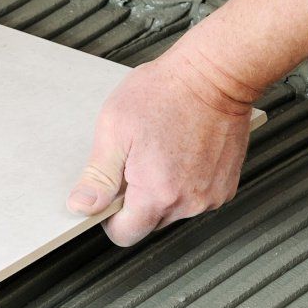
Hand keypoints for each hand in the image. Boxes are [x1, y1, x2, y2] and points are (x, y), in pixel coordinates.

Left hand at [67, 45, 255, 246]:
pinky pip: (195, 197)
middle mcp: (188, 202)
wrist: (216, 73)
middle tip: (138, 160)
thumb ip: (98, 176)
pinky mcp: (226, 185)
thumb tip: (82, 206)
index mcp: (157, 194)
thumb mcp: (116, 129)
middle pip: (150, 223)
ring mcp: (211, 196)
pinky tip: (182, 152)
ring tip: (162, 151)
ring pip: (173, 211)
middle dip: (137, 201)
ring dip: (163, 191)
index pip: (125, 234)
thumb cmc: (167, 93)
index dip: (111, 217)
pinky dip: (185, 182)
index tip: (112, 192)